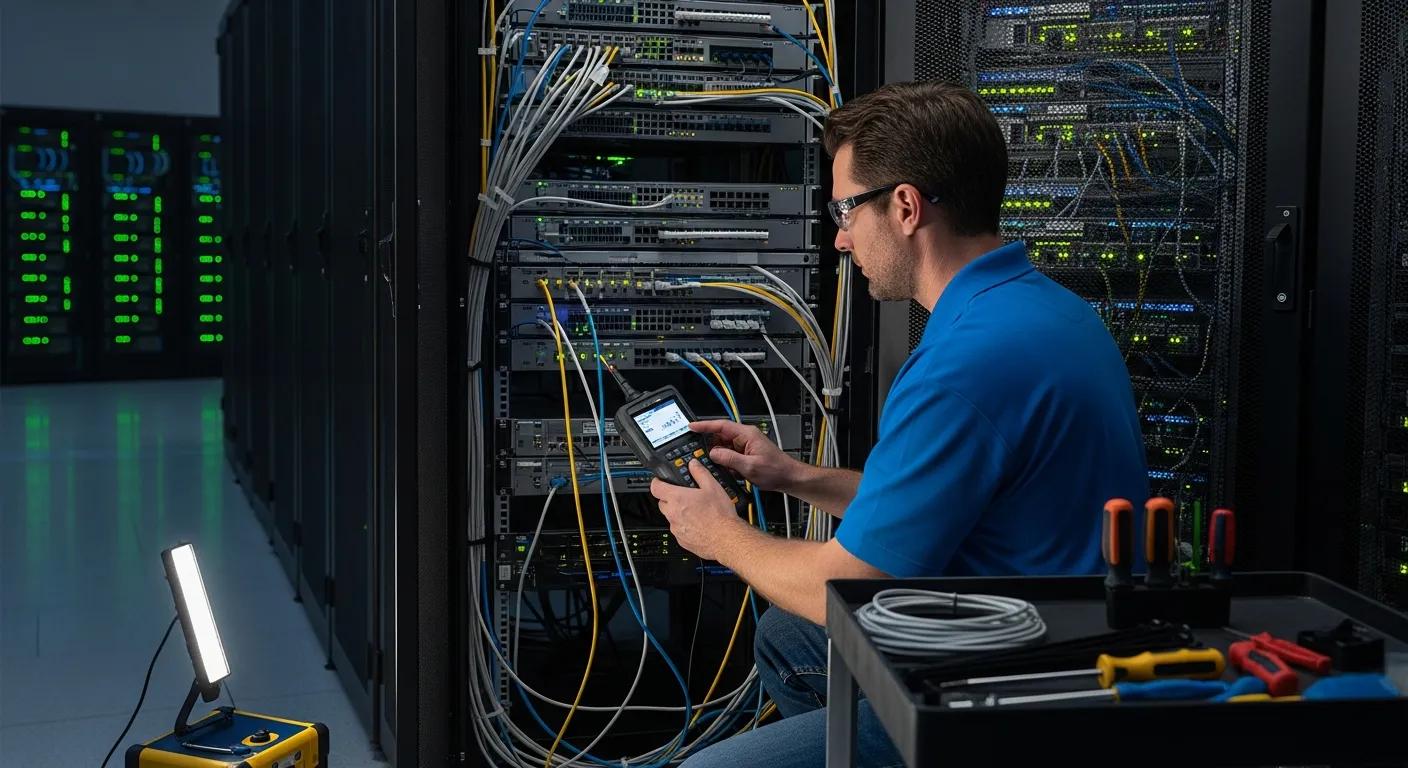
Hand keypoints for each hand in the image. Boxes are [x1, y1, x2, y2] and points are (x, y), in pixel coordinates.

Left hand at [651, 460, 748, 561]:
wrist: (726, 539)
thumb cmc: (720, 515)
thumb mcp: (713, 487)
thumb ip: (700, 473)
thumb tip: (693, 465)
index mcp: (677, 498)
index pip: (655, 487)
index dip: (657, 482)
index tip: (661, 481)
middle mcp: (673, 514)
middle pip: (662, 502)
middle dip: (670, 498)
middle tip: (685, 496)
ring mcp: (676, 528)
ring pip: (670, 517)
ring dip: (678, 513)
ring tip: (696, 512)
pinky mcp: (681, 540)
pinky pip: (678, 530)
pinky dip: (684, 526)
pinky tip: (699, 524)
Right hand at [689, 420, 804, 493]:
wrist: (789, 478)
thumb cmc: (776, 470)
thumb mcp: (750, 466)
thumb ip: (729, 459)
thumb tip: (713, 453)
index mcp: (747, 434)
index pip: (721, 426)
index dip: (705, 425)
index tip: (692, 426)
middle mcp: (745, 438)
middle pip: (720, 436)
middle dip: (709, 445)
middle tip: (698, 452)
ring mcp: (745, 446)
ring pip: (724, 448)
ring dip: (719, 457)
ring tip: (715, 465)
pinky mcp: (746, 455)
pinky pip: (730, 456)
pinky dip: (726, 463)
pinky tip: (727, 471)